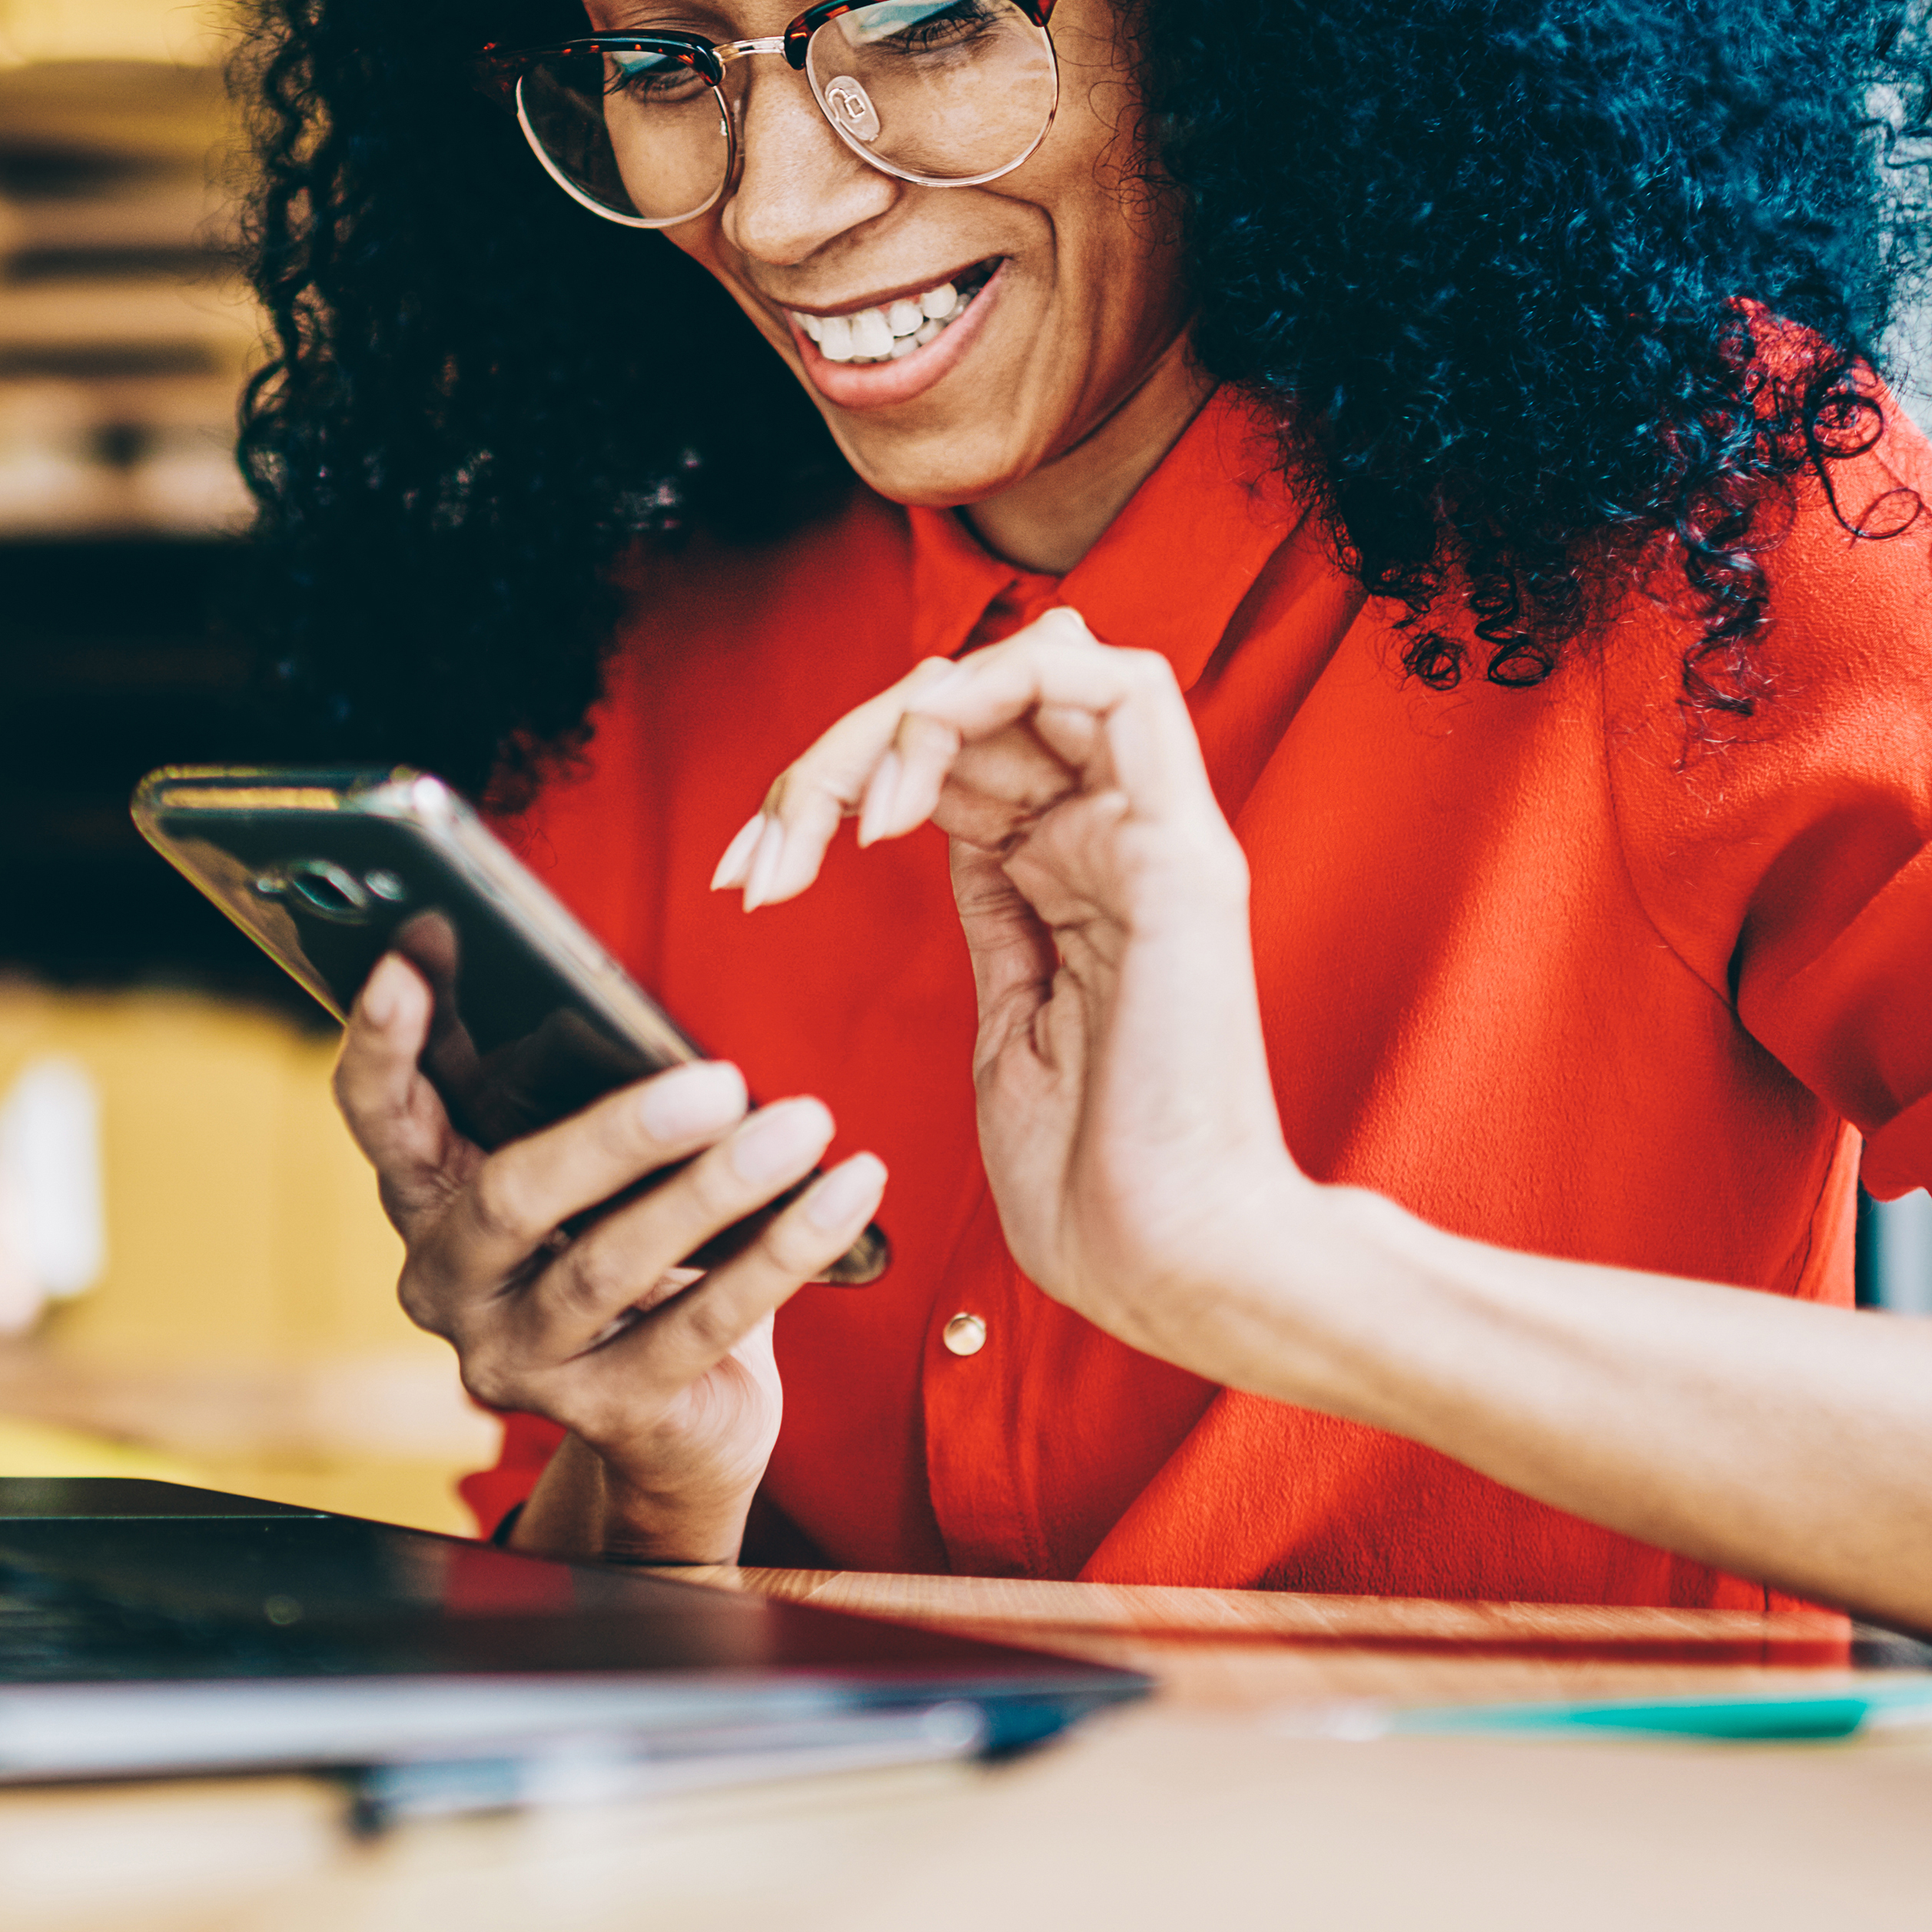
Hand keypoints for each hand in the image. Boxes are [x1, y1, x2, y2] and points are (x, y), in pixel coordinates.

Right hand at [330, 953, 887, 1563]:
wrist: (677, 1424)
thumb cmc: (634, 1253)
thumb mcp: (589, 1176)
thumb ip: (572, 1100)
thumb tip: (643, 1006)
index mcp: (430, 1199)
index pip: (381, 1116)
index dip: (385, 1041)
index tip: (415, 950)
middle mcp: (450, 1285)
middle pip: (510, 1198)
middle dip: (619, 1134)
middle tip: (720, 1082)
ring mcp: (519, 1360)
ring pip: (609, 1266)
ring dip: (717, 1189)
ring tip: (804, 1126)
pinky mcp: (607, 1412)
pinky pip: (702, 1325)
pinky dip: (784, 1251)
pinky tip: (846, 1194)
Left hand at [721, 606, 1298, 1352]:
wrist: (1171, 1264)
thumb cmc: (1096, 1186)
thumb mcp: (1011, 1019)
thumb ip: (993, 912)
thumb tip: (942, 824)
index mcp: (1079, 880)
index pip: (959, 760)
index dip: (842, 783)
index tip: (751, 872)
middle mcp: (1119, 840)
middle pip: (977, 707)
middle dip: (845, 751)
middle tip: (773, 842)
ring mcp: (1156, 836)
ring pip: (1034, 667)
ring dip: (905, 713)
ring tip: (843, 812)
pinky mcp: (1180, 850)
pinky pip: (1119, 687)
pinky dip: (993, 696)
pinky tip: (913, 783)